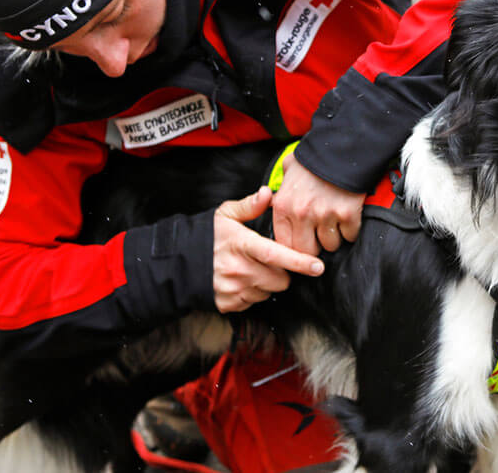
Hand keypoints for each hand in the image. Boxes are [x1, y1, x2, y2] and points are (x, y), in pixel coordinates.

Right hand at [213, 186, 324, 312]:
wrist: (179, 263)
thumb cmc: (207, 237)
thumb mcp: (225, 215)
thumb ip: (250, 205)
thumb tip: (268, 192)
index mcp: (241, 245)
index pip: (276, 255)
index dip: (300, 262)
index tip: (318, 266)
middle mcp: (238, 269)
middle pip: (280, 280)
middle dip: (283, 272)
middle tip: (271, 262)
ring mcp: (232, 289)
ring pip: (269, 292)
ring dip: (267, 283)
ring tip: (252, 269)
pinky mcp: (228, 304)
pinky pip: (253, 302)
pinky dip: (253, 293)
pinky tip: (242, 281)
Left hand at [271, 151, 364, 254]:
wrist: (343, 146)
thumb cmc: (315, 157)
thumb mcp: (288, 168)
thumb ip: (278, 188)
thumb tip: (268, 199)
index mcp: (284, 206)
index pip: (284, 244)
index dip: (294, 246)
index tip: (303, 241)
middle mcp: (302, 214)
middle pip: (306, 251)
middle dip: (315, 246)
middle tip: (320, 235)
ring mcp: (325, 215)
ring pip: (330, 245)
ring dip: (334, 237)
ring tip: (335, 221)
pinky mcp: (347, 215)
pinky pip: (350, 236)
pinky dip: (351, 230)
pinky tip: (349, 216)